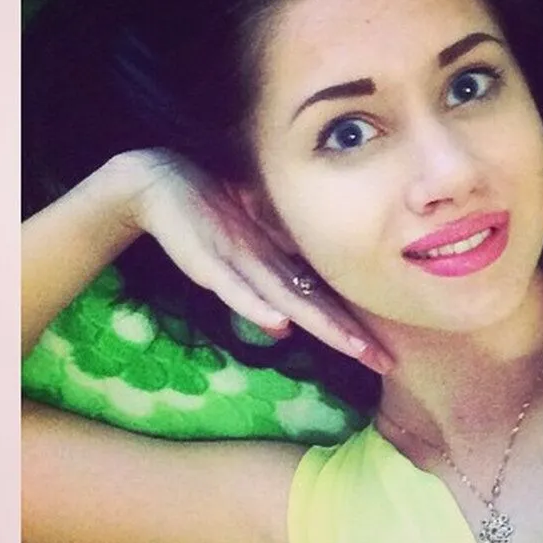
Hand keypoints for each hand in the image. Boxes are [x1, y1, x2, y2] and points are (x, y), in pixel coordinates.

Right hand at [112, 150, 392, 373]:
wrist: (158, 180)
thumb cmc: (205, 213)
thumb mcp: (240, 253)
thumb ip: (263, 285)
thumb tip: (284, 328)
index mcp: (275, 260)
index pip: (320, 299)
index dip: (351, 327)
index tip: (383, 355)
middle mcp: (266, 260)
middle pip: (313, 303)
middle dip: (348, 334)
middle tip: (384, 361)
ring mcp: (238, 259)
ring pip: (285, 298)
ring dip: (319, 323)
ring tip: (351, 346)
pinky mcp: (206, 260)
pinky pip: (234, 287)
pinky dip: (255, 306)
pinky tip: (279, 324)